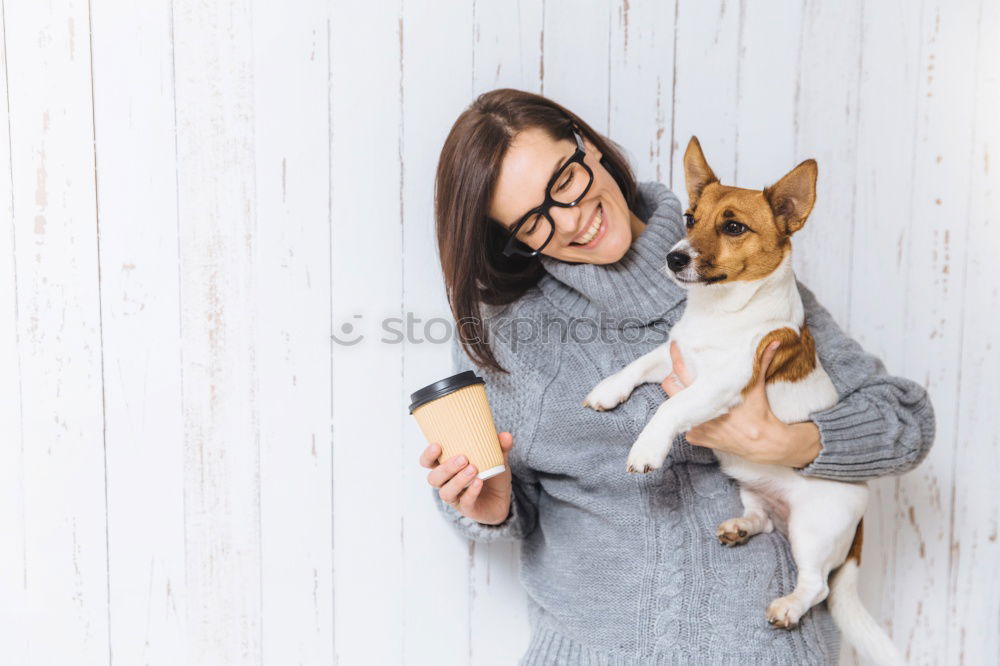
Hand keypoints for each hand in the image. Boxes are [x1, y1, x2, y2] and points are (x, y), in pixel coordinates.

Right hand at [420, 432, 514, 524]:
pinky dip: (472, 491)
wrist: (502, 499)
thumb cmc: (491, 474)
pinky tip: (479, 482)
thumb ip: (500, 447)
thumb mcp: (496, 458)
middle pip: (434, 478)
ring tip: (473, 469)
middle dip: (446, 467)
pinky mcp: (467, 509)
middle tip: (463, 458)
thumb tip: (506, 436)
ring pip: (446, 492)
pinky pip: (465, 502)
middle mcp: (446, 483)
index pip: (428, 462)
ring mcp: (456, 497)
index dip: (428, 455)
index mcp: (447, 467)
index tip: (437, 445)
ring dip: (458, 480)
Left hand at [660, 340, 821, 467]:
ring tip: (691, 393)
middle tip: (679, 371)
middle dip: (672, 377)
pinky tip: (701, 415)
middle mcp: (696, 409)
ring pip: (675, 406)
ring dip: (680, 399)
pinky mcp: (695, 438)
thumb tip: (774, 340)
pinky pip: (684, 425)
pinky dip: (691, 419)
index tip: (674, 345)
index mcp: (708, 392)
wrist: (762, 442)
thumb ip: (761, 360)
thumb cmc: (759, 411)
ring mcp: (693, 425)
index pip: (681, 369)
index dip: (676, 356)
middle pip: (669, 387)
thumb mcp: (757, 384)